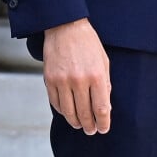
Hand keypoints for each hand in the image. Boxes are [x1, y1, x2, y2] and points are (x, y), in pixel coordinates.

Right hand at [43, 18, 110, 134]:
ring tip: (80, 124)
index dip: (103, 123)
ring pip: (69, 112)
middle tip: (91, 130)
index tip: (103, 128)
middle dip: (90, 126)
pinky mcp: (50, 79)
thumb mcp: (103, 60)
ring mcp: (63, 81)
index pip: (101, 108)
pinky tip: (68, 112)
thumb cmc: (87, 42)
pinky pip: (56, 103)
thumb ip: (106, 84)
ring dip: (75, 122)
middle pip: (85, 114)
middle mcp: (80, 80)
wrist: (65, 26)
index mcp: (96, 75)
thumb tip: (106, 107)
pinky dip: (63, 111)